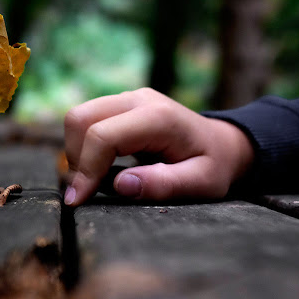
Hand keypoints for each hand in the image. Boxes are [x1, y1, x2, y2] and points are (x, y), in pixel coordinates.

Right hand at [63, 87, 254, 205]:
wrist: (222, 143)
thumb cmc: (213, 165)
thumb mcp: (201, 183)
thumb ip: (164, 184)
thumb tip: (121, 185)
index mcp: (158, 117)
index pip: (103, 136)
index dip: (86, 170)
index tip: (79, 201)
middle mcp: (138, 99)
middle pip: (79, 118)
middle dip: (75, 158)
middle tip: (87, 190)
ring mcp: (128, 98)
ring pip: (77, 117)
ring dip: (77, 151)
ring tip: (95, 180)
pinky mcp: (120, 104)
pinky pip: (87, 120)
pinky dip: (84, 146)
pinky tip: (101, 168)